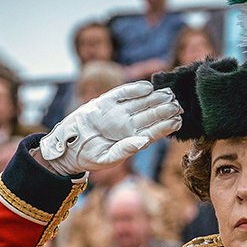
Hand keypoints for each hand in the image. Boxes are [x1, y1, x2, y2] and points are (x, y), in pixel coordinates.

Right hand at [39, 81, 181, 175]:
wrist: (67, 147)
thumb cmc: (89, 156)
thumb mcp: (107, 158)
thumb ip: (126, 150)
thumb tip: (144, 141)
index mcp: (133, 139)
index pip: (154, 131)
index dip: (166, 126)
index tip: (178, 121)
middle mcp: (129, 124)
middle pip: (151, 114)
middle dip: (165, 109)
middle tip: (178, 104)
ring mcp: (119, 112)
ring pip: (141, 102)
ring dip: (155, 98)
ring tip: (169, 94)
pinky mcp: (107, 101)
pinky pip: (123, 93)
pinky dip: (135, 89)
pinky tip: (148, 87)